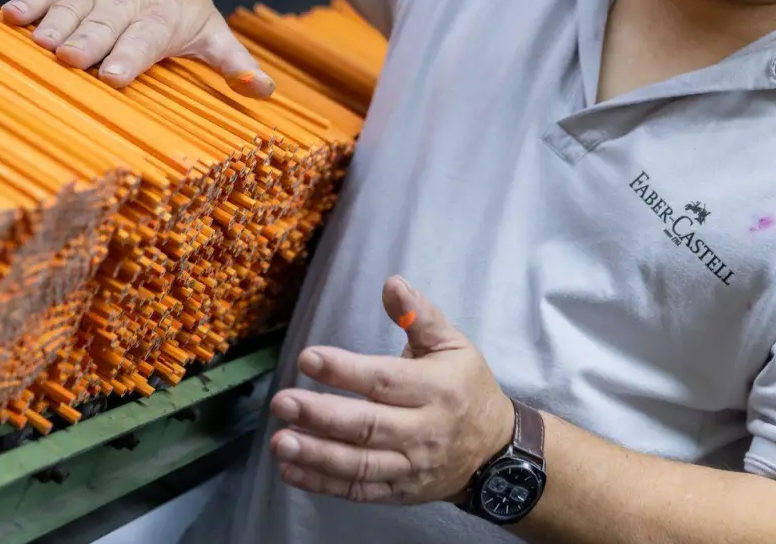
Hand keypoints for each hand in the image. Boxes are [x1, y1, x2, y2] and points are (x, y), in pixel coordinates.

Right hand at [1, 0, 275, 96]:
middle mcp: (122, 2)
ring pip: (68, 9)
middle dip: (86, 42)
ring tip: (39, 44)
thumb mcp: (211, 26)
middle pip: (101, 27)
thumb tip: (264, 92)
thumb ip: (232, 62)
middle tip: (72, 59)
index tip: (115, 76)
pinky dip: (26, 1)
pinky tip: (8, 15)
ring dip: (53, 25)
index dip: (128, 58)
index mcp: (158, 19)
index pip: (142, 42)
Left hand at [268, 276, 513, 504]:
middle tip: (281, 402)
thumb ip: (420, 315)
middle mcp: (423, 431)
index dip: (345, 371)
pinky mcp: (400, 492)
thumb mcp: (453, 345)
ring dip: (316, 455)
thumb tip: (392, 283)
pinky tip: (290, 470)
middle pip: (368, 425)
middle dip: (321, 415)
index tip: (307, 358)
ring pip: (361, 465)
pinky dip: (324, 484)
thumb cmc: (466, 388)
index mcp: (436, 389)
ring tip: (279, 442)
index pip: (385, 380)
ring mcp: (411, 466)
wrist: (496, 454)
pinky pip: (360, 491)